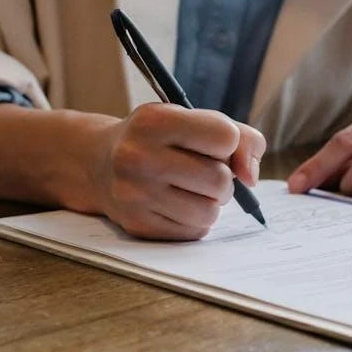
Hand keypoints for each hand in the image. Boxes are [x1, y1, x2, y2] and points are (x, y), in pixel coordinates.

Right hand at [91, 103, 266, 239]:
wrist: (100, 163)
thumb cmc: (160, 139)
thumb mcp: (193, 119)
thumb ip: (240, 137)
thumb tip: (251, 177)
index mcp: (155, 121)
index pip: (226, 137)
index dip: (229, 143)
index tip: (213, 144)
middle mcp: (138, 156)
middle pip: (220, 179)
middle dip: (223, 178)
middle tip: (205, 172)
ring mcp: (134, 194)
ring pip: (210, 211)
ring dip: (211, 203)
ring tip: (193, 189)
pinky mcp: (137, 224)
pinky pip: (194, 231)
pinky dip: (196, 220)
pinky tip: (177, 204)